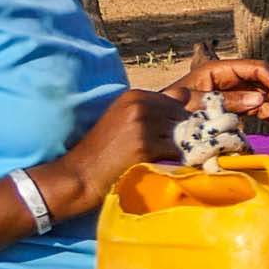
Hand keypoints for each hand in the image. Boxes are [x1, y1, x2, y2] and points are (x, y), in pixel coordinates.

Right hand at [46, 85, 187, 217]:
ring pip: (182, 136)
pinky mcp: (145, 147)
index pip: (178, 99)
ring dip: (177, 150)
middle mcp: (140, 106)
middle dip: (181, 134)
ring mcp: (143, 126)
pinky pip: (176, 154)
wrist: (81, 174)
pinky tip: (158, 167)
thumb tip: (187, 95)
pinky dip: (173, 163)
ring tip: (159, 159)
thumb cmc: (104, 149)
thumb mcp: (124, 118)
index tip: (167, 133)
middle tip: (164, 150)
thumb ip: (154, 106)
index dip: (178, 119)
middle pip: (182, 117)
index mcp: (135, 96)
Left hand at [161, 52, 268, 131]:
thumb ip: (227, 101)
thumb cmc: (169, 112)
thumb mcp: (196, 105)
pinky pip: (264, 109)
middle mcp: (233, 77)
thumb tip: (260, 102)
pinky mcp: (239, 106)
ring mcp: (237, 91)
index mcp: (221, 70)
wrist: (157, 127)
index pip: (258, 68)